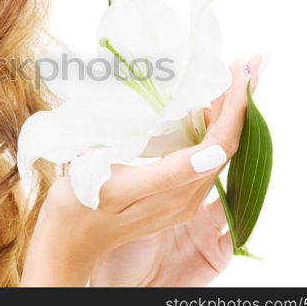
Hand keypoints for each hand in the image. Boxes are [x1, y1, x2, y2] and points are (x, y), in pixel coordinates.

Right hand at [89, 54, 262, 286]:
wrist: (65, 242)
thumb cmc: (81, 209)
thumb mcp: (118, 189)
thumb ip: (167, 174)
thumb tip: (212, 153)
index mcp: (181, 193)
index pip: (223, 142)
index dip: (236, 106)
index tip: (239, 69)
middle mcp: (190, 197)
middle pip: (227, 144)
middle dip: (238, 103)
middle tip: (240, 64)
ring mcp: (181, 198)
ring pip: (216, 149)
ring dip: (225, 114)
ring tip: (224, 79)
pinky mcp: (171, 196)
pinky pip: (201, 157)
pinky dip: (208, 128)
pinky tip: (198, 111)